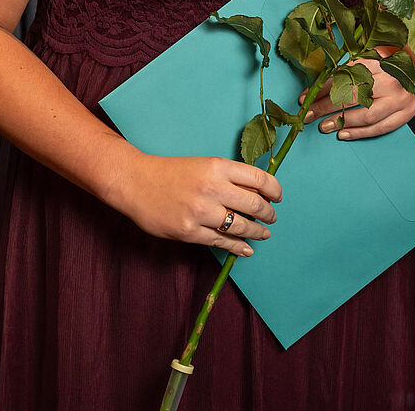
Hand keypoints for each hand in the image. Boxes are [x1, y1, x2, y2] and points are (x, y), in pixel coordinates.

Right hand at [118, 152, 281, 256]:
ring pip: (241, 226)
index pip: (258, 178)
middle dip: (268, 213)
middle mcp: (212, 188)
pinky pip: (222, 242)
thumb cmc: (170, 171)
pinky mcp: (190, 232)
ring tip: (262, 233)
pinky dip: (238, 247)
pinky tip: (246, 249)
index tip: (278, 196)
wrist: (137, 182)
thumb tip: (257, 190)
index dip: (274, 189)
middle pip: (255, 204)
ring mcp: (201, 212)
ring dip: (257, 232)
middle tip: (271, 217)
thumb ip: (228, 176)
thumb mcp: (202, 164)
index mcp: (217, 166)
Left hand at [300, 57, 414, 139]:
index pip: (344, 75)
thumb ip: (348, 60)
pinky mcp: (406, 113)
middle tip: (309, 114)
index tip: (306, 97)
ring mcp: (399, 98)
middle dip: (326, 106)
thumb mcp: (370, 52)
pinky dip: (359, 133)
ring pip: (366, 114)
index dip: (323, 88)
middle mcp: (390, 79)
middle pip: (352, 95)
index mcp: (379, 59)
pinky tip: (342, 134)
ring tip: (323, 126)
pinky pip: (379, 127)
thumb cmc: (389, 61)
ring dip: (342, 121)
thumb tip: (318, 75)